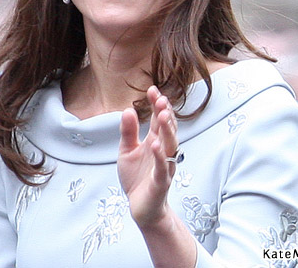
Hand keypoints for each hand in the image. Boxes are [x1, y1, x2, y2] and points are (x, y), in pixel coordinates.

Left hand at [118, 86, 178, 228]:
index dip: (157, 104)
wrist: (140, 207)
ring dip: (168, 130)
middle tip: (161, 99)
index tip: (152, 89)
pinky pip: (162, 167)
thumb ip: (128, 131)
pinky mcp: (161, 181)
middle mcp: (163, 150)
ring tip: (163, 115)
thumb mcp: (127, 150)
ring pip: (170, 145)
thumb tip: (127, 110)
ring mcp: (165, 165)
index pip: (159, 118)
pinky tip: (155, 144)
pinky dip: (160, 156)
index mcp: (155, 140)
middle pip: (168, 128)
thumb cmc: (137, 177)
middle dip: (165, 113)